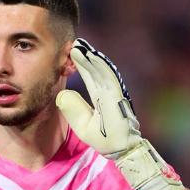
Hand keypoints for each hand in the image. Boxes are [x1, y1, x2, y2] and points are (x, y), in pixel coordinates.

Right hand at [56, 38, 183, 189]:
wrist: (127, 146)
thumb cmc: (106, 140)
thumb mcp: (86, 130)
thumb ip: (74, 111)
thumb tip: (63, 93)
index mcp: (106, 99)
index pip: (94, 75)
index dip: (84, 62)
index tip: (74, 51)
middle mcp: (113, 92)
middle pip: (100, 69)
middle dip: (88, 56)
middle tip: (75, 44)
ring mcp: (117, 92)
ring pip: (105, 70)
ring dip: (94, 59)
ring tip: (82, 49)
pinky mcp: (117, 94)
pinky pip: (109, 76)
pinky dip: (101, 66)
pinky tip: (93, 61)